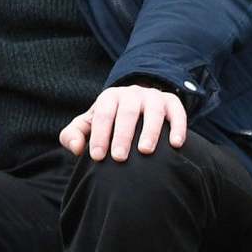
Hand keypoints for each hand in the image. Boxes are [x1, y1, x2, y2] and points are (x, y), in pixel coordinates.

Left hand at [60, 84, 187, 160]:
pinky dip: (178, 127)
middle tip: (119, 158)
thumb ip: (72, 135)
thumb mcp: (88, 125)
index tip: (97, 157)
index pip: (103, 114)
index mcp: (110, 97)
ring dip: (150, 131)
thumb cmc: (109, 122)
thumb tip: (76, 147)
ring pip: (153, 112)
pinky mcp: (173, 102)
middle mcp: (132, 93)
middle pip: (127, 113)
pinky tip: (176, 144)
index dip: (99, 135)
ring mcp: (154, 97)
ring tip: (146, 151)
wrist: (137, 105)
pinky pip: (178, 112)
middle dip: (122, 136)